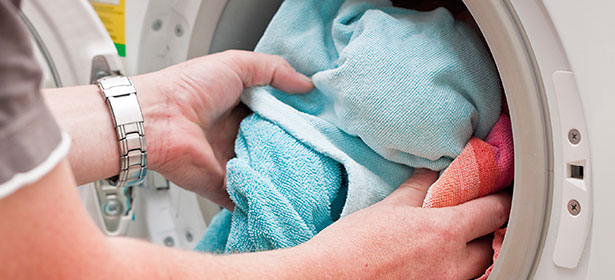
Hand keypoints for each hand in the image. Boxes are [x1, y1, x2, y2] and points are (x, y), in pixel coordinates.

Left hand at [133, 50, 313, 208]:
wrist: (156, 121)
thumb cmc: (187, 88)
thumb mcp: (236, 64)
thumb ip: (274, 70)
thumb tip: (306, 84)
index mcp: (239, 106)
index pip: (277, 112)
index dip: (297, 114)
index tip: (320, 117)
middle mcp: (237, 134)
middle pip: (276, 142)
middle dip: (297, 143)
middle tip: (321, 143)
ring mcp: (232, 160)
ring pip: (269, 168)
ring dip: (286, 168)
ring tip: (313, 166)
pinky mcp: (227, 185)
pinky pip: (253, 194)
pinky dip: (269, 194)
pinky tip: (289, 188)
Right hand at [303, 169, 510, 278]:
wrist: (330, 278)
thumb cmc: (353, 246)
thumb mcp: (388, 208)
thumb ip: (418, 187)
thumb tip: (432, 171)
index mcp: (444, 232)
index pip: (494, 211)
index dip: (501, 199)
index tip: (498, 194)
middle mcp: (452, 264)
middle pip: (491, 244)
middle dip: (487, 229)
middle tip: (475, 216)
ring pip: (478, 268)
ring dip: (473, 252)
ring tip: (455, 240)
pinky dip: (456, 269)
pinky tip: (438, 262)